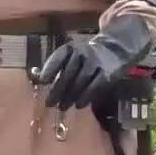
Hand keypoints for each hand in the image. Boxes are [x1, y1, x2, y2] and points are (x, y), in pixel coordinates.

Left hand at [39, 15, 155, 110]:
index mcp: (71, 48)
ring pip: (80, 83)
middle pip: (67, 74)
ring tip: (62, 107)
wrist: (115, 48)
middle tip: (49, 103)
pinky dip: (85, 98)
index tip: (43, 82)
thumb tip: (40, 80)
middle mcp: (83, 53)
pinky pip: (94, 88)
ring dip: (70, 97)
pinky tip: (79, 105)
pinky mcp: (107, 74)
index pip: (58, 57)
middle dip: (57, 91)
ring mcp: (95, 63)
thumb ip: (58, 65)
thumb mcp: (72, 53)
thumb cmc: (86, 55)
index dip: (49, 69)